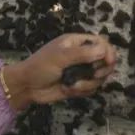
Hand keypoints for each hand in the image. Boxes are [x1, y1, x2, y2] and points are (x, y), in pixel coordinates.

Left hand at [1, 34, 116, 110]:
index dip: (108, 52)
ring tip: (73, 86)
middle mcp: (82, 55)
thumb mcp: (60, 57)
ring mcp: (81, 71)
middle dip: (101, 70)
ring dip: (88, 83)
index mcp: (77, 42)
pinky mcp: (79, 85)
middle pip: (105, 61)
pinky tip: (68, 90)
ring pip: (99, 77)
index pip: (102, 43)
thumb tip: (104, 50)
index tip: (108, 62)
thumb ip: (82, 53)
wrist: (26, 87)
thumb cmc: (40, 66)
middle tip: (93, 75)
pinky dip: (82, 91)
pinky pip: (91, 89)